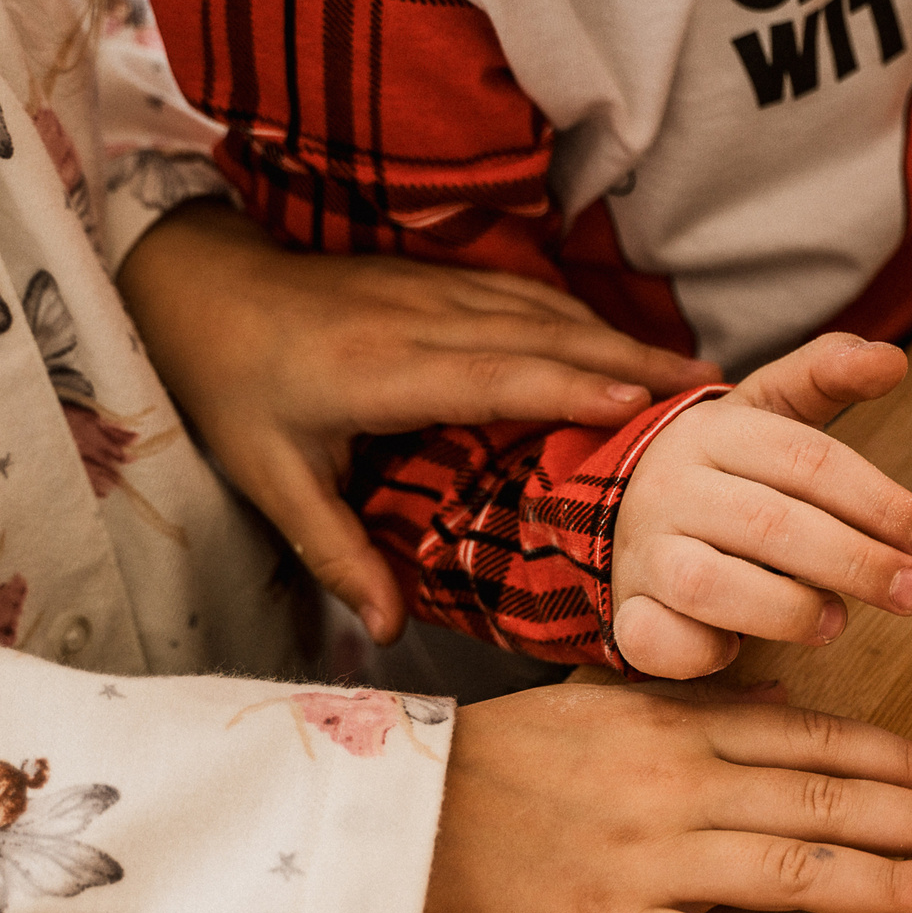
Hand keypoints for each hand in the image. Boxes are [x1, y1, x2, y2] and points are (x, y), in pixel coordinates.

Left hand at [117, 202, 717, 639]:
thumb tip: (386, 633)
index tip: (643, 401)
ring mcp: (435, 289)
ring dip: (621, 337)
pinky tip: (624, 347)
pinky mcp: (440, 279)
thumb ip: (337, 552)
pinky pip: (528, 296)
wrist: (201, 289)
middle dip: (631, 358)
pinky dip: (585, 321)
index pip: (493, 374)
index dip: (570, 385)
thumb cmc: (233, 388)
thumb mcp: (271, 479)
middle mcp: (419, 320)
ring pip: (545, 309)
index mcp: (380, 371)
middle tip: (710, 393)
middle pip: (543, 334)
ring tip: (691, 374)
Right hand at [423, 682, 911, 912]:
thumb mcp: (604, 702)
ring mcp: (649, 861)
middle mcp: (678, 787)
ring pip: (793, 871)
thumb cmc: (501, 759)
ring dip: (888, 883)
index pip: (816, 741)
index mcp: (678, 727)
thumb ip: (698, 702)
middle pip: (826, 801)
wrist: (398, 818)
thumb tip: (787, 700)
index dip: (900, 758)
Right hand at [611, 332, 911, 677]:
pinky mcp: (627, 612)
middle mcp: (670, 488)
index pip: (806, 459)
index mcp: (713, 432)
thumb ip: (827, 376)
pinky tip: (739, 649)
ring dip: (787, 610)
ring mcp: (643, 552)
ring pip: (710, 584)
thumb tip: (894, 359)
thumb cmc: (724, 471)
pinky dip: (701, 650)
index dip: (879, 501)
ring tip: (838, 622)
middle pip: (770, 523)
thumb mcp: (767, 411)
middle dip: (855, 562)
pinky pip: (655, 639)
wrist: (627, 512)